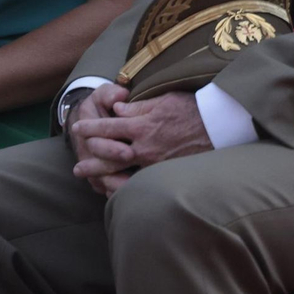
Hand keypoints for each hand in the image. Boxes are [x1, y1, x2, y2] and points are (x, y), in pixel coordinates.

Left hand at [73, 90, 211, 194]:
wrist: (217, 127)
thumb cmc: (191, 109)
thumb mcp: (163, 100)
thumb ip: (137, 108)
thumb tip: (116, 110)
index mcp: (141, 126)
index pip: (107, 127)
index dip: (90, 128)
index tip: (77, 129)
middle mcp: (144, 148)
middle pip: (109, 156)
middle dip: (91, 162)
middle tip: (76, 167)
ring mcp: (154, 164)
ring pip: (122, 174)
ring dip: (104, 178)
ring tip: (92, 183)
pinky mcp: (164, 173)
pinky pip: (140, 183)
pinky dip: (126, 189)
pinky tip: (118, 193)